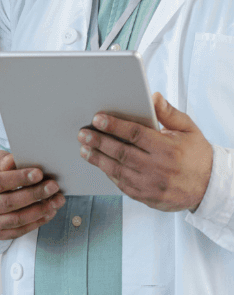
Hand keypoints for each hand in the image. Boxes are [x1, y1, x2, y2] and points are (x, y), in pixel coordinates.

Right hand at [0, 151, 64, 239]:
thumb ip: (2, 160)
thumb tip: (13, 161)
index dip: (19, 178)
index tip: (39, 173)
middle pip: (9, 202)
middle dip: (34, 194)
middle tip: (53, 187)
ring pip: (16, 219)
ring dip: (40, 210)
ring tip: (56, 201)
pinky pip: (19, 230)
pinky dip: (37, 222)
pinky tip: (49, 212)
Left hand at [78, 92, 212, 211]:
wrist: (210, 187)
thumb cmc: (197, 156)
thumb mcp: (189, 130)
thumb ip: (169, 113)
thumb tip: (153, 97)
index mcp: (168, 149)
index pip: (135, 134)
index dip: (114, 126)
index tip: (98, 119)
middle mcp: (158, 168)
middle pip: (122, 153)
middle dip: (99, 142)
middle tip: (83, 134)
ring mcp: (151, 185)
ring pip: (118, 170)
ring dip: (98, 159)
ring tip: (84, 149)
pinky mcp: (146, 197)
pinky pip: (122, 185)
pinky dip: (109, 173)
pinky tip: (100, 164)